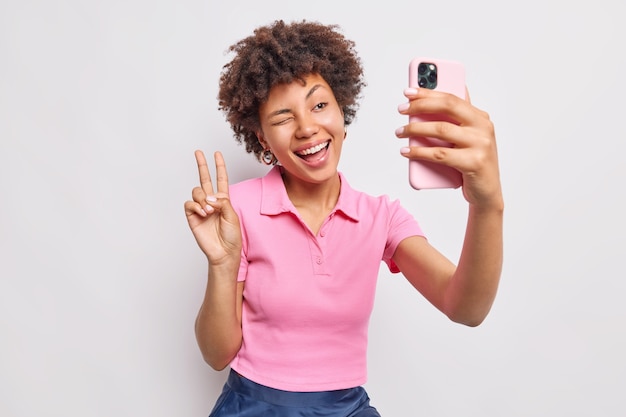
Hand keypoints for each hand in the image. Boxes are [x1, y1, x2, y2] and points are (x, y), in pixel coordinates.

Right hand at [184, 150, 241, 264]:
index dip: (220, 166)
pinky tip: (203, 213)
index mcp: (223, 200)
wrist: (224, 252)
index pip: (221, 179)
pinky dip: (196, 206)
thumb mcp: (232, 215)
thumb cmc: (232, 236)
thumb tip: (208, 196)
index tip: (217, 154)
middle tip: (198, 152)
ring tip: (209, 211)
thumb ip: (222, 202)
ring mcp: (201, 208)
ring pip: (197, 191)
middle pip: (205, 179)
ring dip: (203, 198)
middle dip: (202, 165)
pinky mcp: (192, 216)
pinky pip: (189, 203)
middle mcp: (211, 202)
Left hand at [396, 87, 502, 208]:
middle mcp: (483, 127)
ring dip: (415, 129)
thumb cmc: (472, 163)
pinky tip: (407, 151)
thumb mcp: (467, 138)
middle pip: (447, 107)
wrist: (487, 193)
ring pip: (441, 130)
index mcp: (480, 117)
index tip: (409, 92)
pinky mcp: (474, 163)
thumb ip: (455, 120)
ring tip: (400, 132)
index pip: (452, 97)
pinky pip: (440, 155)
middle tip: (402, 110)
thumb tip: (435, 99)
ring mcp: (480, 144)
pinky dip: (420, 152)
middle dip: (421, 106)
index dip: (429, 92)